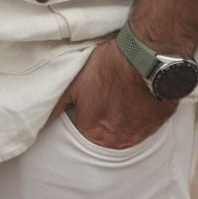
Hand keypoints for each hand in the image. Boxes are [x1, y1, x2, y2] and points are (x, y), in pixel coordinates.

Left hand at [49, 38, 176, 151]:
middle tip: (106, 97)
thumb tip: (40, 121)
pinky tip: (136, 98)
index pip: (82, 132)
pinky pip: (143, 126)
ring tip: (121, 96)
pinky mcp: (157, 125)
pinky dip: (138, 115)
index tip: (89, 100)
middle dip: (103, 120)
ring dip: (122, 119)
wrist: (146, 58)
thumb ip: (58, 106)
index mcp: (94, 133)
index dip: (84, 113)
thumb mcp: (75, 84)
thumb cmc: (109, 68)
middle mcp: (117, 141)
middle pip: (104, 135)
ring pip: (124, 132)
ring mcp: (139, 135)